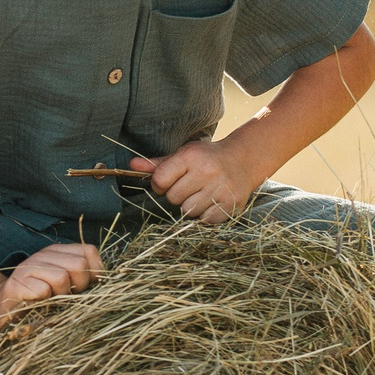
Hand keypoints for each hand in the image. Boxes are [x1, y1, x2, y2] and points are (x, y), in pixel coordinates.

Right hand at [0, 242, 103, 318]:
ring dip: (60, 295)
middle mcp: (44, 255)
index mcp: (58, 251)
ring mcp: (29, 267)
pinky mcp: (17, 283)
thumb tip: (104, 279)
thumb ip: (83, 276)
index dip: (94, 272)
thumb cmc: (42, 298)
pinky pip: (43, 291)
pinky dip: (44, 301)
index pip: (89, 251)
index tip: (85, 286)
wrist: (6, 309)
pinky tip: (38, 302)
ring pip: (61, 278)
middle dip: (79, 286)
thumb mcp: (65, 283)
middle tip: (67, 295)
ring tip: (51, 298)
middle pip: (79, 265)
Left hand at [129, 136, 264, 224]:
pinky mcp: (230, 205)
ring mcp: (220, 189)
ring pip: (188, 211)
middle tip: (190, 186)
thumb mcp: (183, 155)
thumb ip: (157, 164)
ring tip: (201, 194)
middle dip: (177, 195)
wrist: (243, 159)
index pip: (160, 180)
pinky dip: (205, 215)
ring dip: (191, 206)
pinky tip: (211, 202)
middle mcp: (206, 172)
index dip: (160, 184)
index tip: (170, 180)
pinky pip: (205, 220)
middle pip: (173, 198)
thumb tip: (131, 166)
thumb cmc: (207, 158)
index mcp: (191, 157)